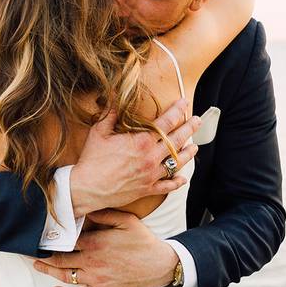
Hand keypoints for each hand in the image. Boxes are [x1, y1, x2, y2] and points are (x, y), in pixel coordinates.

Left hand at [32, 208, 179, 286]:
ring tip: (37, 266)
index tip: (37, 235)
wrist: (160, 265)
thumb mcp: (126, 220)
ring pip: (66, 276)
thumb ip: (104, 214)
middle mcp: (92, 261)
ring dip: (49, 272)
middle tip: (29, 251)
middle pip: (60, 259)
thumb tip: (86, 209)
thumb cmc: (143, 242)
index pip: (65, 240)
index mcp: (95, 242)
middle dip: (43, 255)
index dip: (50, 238)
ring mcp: (96, 278)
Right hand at [69, 99, 201, 215]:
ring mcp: (151, 174)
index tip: (184, 102)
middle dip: (190, 128)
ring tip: (195, 146)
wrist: (87, 188)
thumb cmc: (91, 159)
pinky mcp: (147, 189)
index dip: (177, 110)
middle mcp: (151, 157)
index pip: (166, 122)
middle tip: (198, 120)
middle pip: (177, 140)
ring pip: (177, 163)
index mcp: (141, 141)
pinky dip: (176, 182)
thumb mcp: (99, 131)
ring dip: (188, 153)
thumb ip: (111, 114)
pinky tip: (183, 178)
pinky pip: (167, 186)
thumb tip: (116, 97)